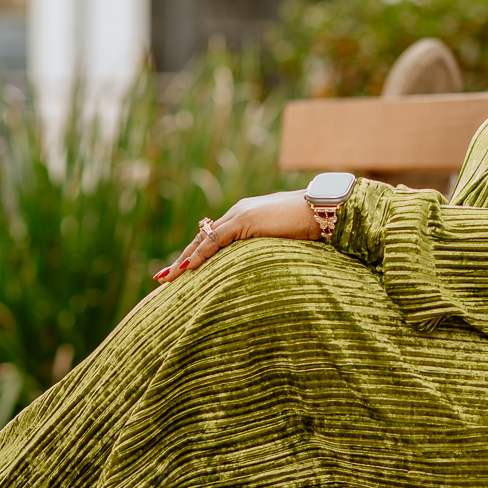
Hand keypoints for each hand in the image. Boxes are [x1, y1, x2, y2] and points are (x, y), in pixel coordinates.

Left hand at [154, 191, 318, 282]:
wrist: (325, 209)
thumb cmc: (312, 226)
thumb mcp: (286, 241)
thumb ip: (270, 249)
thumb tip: (267, 269)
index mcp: (246, 217)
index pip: (213, 239)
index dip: (197, 255)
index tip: (182, 272)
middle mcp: (238, 213)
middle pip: (202, 239)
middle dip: (182, 260)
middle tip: (162, 278)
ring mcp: (240, 215)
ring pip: (203, 240)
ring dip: (184, 261)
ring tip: (167, 278)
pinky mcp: (246, 220)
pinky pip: (216, 240)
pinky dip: (200, 255)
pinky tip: (187, 268)